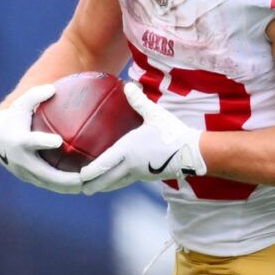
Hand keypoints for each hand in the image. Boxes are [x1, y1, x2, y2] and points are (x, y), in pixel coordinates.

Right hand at [0, 85, 80, 193]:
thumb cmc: (15, 118)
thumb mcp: (21, 104)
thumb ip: (35, 95)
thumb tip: (52, 88)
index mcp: (18, 140)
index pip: (31, 141)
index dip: (42, 141)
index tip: (58, 140)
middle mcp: (20, 160)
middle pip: (44, 173)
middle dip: (63, 178)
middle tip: (84, 177)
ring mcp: (23, 172)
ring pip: (48, 184)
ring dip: (67, 187)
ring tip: (88, 186)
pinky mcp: (28, 179)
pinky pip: (48, 185)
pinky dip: (64, 187)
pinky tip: (82, 185)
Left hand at [78, 82, 205, 194]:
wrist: (194, 152)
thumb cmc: (173, 133)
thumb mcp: (155, 114)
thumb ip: (139, 101)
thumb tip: (128, 85)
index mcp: (129, 151)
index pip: (104, 164)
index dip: (91, 172)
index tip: (80, 176)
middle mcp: (132, 165)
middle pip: (107, 180)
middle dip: (93, 185)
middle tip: (81, 189)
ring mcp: (141, 173)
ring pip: (118, 183)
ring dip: (105, 186)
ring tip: (95, 188)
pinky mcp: (149, 176)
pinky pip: (129, 180)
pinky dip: (118, 182)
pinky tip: (117, 180)